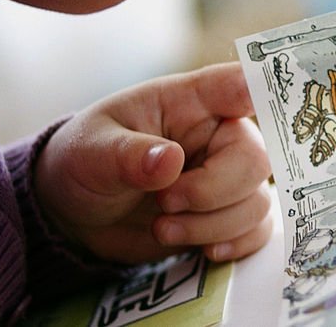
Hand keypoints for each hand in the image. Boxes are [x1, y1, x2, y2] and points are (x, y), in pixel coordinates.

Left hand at [33, 63, 273, 264]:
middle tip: (164, 203)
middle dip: (212, 192)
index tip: (255, 103)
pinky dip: (237, 245)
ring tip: (163, 229)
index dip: (258, 89)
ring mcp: (226, 177)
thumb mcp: (91, 152)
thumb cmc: (85, 160)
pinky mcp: (226, 215)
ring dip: (214, 226)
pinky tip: (202, 250)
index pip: (236, 84)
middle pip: (257, 159)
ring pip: (258, 201)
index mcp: (189, 102)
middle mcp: (218, 135)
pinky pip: (259, 230)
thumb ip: (128, 155)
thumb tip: (170, 161)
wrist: (76, 211)